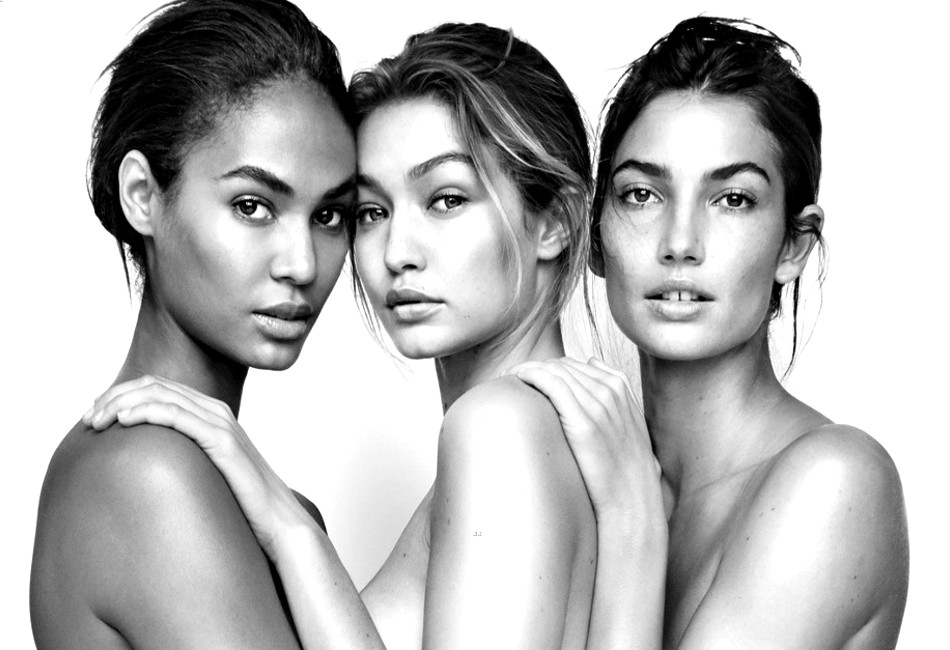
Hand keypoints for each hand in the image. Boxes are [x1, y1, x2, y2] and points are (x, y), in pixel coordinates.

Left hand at [83, 375, 307, 559]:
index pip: (158, 387)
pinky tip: (124, 421)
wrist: (276, 520)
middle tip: (89, 421)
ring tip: (98, 422)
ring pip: (162, 394)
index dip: (121, 394)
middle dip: (114, 396)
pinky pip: (178, 415)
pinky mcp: (223, 440)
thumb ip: (183, 456)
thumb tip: (145, 464)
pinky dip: (147, 411)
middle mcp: (216, 410)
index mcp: (211, 412)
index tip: (95, 416)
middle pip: (154, 385)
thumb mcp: (204, 471)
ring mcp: (221, 423)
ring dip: (122, 402)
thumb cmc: (240, 502)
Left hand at [511, 358, 662, 522]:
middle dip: (537, 368)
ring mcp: (598, 404)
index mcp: (621, 388)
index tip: (533, 376)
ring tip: (511, 378)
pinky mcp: (582, 419)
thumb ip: (614, 395)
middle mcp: (609, 390)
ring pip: (554, 370)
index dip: (552, 368)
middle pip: (563, 365)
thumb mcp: (629, 424)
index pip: (577, 364)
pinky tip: (517, 379)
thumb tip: (591, 364)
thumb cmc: (625, 468)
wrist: (632, 498)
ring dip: (528, 369)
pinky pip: (550, 382)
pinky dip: (530, 374)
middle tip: (515, 378)